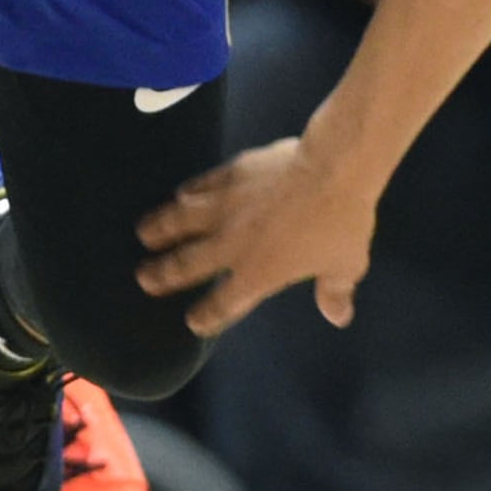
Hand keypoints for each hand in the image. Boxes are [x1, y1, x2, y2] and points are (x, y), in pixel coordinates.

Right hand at [137, 131, 380, 333]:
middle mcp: (233, 243)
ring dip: (161, 229)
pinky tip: (180, 194)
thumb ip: (334, 292)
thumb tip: (339, 316)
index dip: (206, 317)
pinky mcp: (233, 173)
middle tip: (144, 279)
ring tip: (144, 234)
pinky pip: (203, 185)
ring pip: (182, 220)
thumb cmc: (342, 221)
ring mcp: (228, 205)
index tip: (194, 322)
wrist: (334, 168)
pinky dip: (189, 191)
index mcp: (259, 273)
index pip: (224, 304)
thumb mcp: (346, 264)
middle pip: (188, 264)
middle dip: (163, 275)